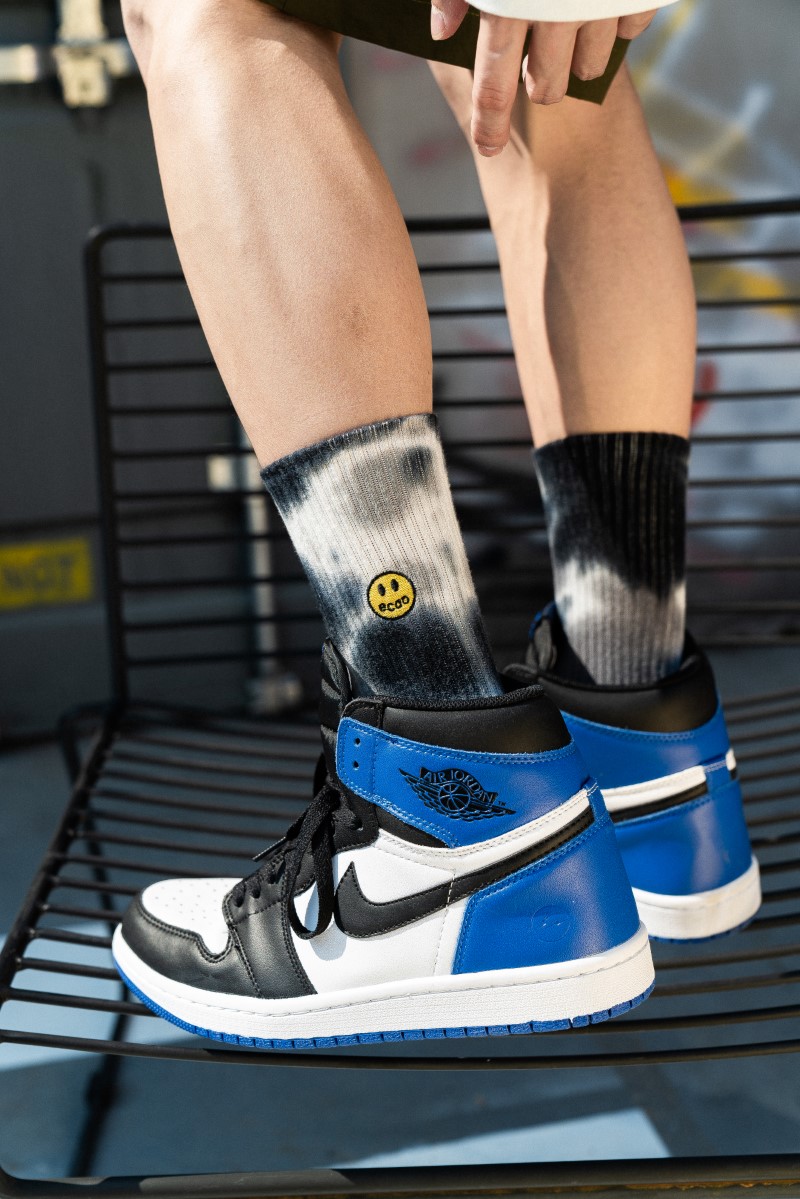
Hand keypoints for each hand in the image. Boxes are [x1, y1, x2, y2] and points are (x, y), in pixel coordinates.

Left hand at [430, 4, 656, 155]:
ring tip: (571, 44)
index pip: (493, 84)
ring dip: (578, 63)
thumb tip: (441, 31)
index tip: (487, 146)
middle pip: (545, 85)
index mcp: (509, 4)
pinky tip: (607, 9)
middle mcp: (556, 10)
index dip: (488, 121)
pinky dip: (618, 26)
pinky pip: (630, 26)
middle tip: (538, 82)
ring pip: (591, 64)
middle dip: (539, 88)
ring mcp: (601, 2)